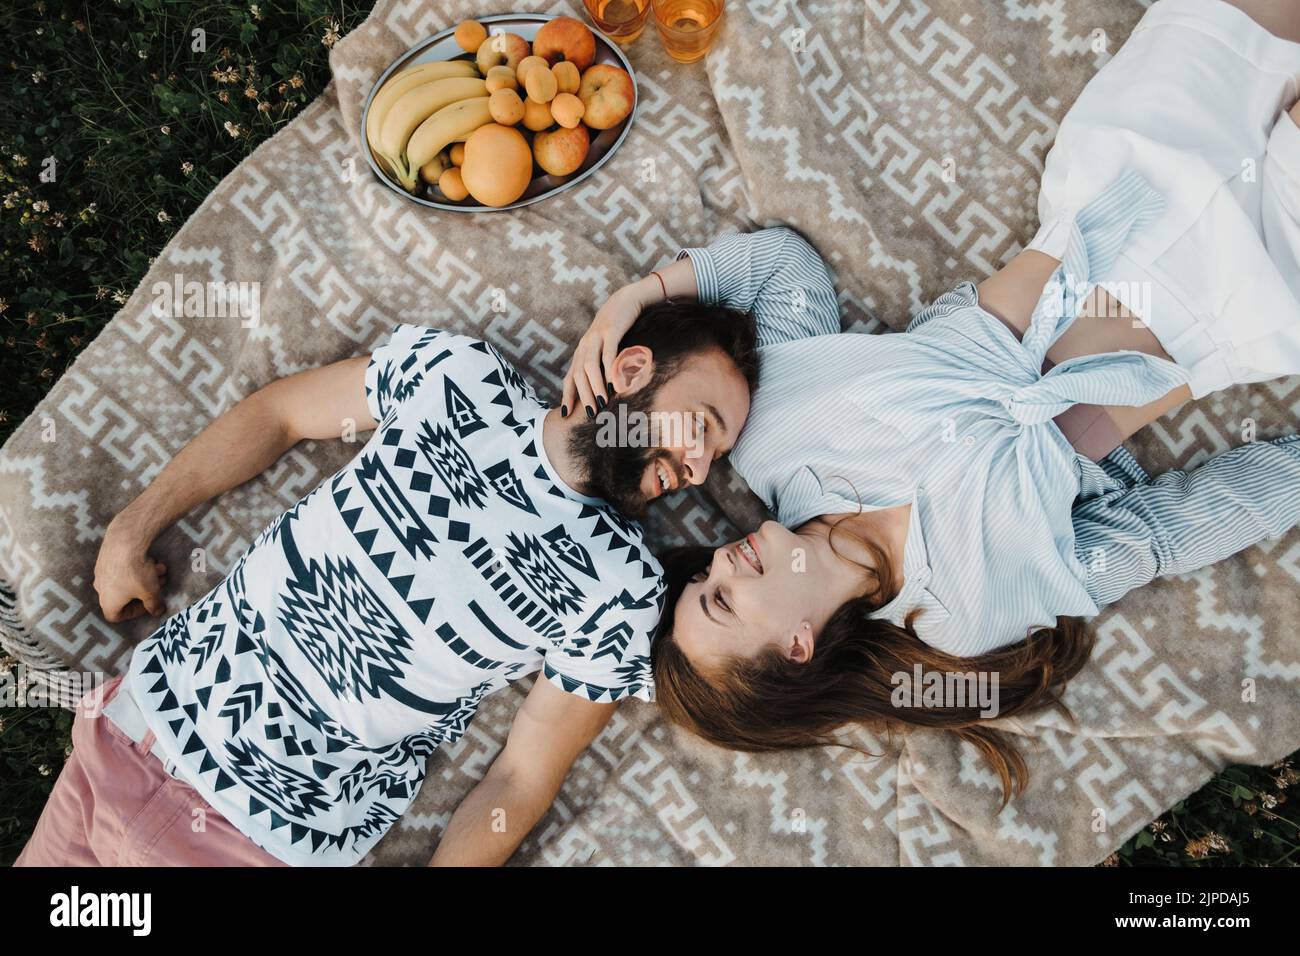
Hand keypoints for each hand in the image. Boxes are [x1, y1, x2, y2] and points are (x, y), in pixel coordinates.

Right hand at [93, 516, 167, 622]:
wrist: (123, 542)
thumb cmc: (136, 573)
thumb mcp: (150, 592)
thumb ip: (154, 605)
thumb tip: (157, 612)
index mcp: (108, 602)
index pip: (116, 616)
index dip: (134, 613)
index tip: (148, 605)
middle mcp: (101, 588)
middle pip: (124, 595)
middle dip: (145, 590)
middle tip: (159, 584)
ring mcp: (101, 572)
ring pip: (126, 579)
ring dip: (145, 577)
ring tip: (160, 571)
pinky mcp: (105, 557)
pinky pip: (123, 566)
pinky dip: (138, 566)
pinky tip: (153, 560)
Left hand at [561, 283, 647, 418]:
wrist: (625, 300)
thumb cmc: (617, 329)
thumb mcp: (605, 348)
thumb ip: (602, 367)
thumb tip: (606, 392)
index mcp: (581, 352)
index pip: (570, 377)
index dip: (567, 396)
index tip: (566, 415)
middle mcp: (584, 346)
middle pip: (578, 375)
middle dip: (583, 396)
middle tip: (590, 414)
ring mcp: (596, 338)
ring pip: (590, 366)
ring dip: (596, 387)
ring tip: (602, 403)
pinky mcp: (610, 331)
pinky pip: (608, 354)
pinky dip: (610, 370)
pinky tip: (615, 383)